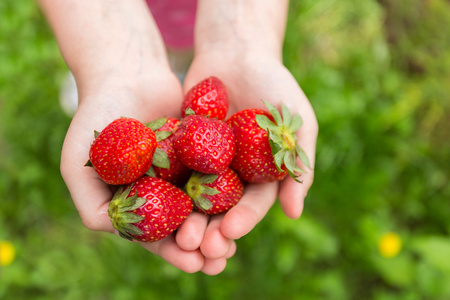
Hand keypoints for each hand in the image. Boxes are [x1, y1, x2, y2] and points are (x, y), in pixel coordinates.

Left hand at [182, 50, 317, 263]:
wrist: (236, 51)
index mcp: (260, 175)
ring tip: (177, 237)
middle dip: (211, 229)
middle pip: (221, 210)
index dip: (242, 220)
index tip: (229, 233)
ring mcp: (205, 164)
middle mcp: (232, 174)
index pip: (252, 205)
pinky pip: (172, 171)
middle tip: (198, 246)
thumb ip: (299, 164)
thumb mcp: (297, 121)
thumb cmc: (274, 83)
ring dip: (186, 219)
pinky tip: (153, 204)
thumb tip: (294, 214)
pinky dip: (164, 188)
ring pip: (193, 198)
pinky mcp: (182, 150)